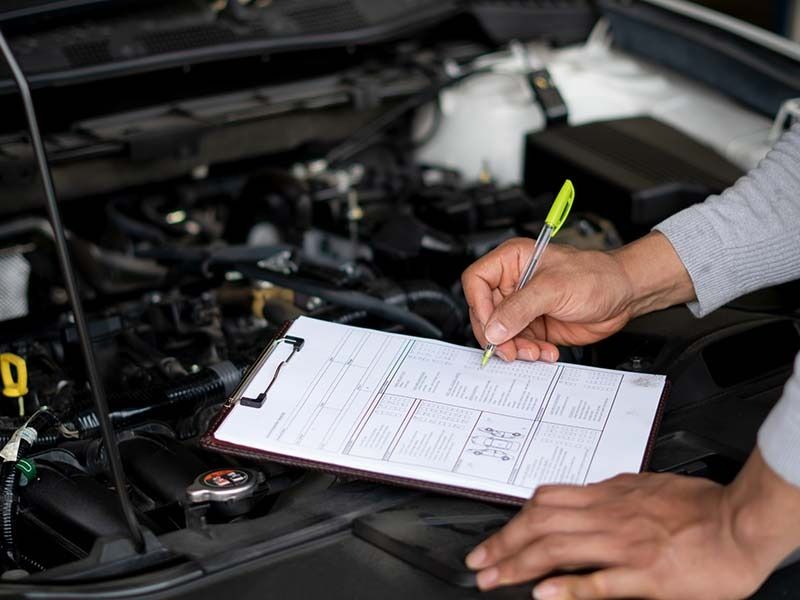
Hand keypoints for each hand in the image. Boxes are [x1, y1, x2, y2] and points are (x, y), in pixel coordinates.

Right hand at [461, 232, 694, 361]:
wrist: (624, 296)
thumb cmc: (596, 276)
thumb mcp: (554, 288)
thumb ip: (520, 309)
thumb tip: (493, 329)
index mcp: (511, 261)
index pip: (476, 281)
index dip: (479, 306)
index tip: (492, 327)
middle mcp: (513, 283)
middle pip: (485, 313)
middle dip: (497, 335)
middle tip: (509, 350)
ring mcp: (523, 307)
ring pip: (500, 333)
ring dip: (515, 348)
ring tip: (534, 353)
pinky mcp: (534, 326)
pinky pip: (519, 344)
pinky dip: (529, 353)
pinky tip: (545, 352)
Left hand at [465, 450, 799, 599]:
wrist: (739, 523)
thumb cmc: (700, 506)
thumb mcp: (646, 486)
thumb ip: (612, 492)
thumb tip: (586, 493)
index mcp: (608, 496)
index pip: (546, 502)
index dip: (515, 520)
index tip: (495, 537)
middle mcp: (608, 517)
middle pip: (541, 525)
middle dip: (504, 544)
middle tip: (478, 563)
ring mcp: (623, 546)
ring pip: (558, 549)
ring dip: (519, 565)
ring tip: (494, 579)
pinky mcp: (644, 575)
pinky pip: (598, 581)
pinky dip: (567, 586)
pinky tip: (543, 594)